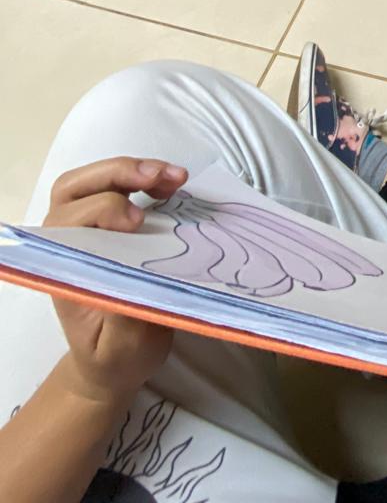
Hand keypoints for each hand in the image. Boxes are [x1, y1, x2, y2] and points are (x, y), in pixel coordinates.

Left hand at [44, 157, 187, 403]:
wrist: (115, 362)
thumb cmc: (114, 357)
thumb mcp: (121, 348)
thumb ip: (125, 319)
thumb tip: (139, 281)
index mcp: (66, 269)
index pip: (69, 220)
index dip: (101, 210)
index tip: (138, 222)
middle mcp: (70, 242)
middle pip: (77, 187)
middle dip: (118, 173)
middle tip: (160, 178)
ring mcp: (90, 228)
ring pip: (97, 178)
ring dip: (135, 169)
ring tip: (176, 177)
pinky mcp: (114, 222)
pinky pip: (122, 185)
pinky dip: (148, 177)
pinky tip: (175, 185)